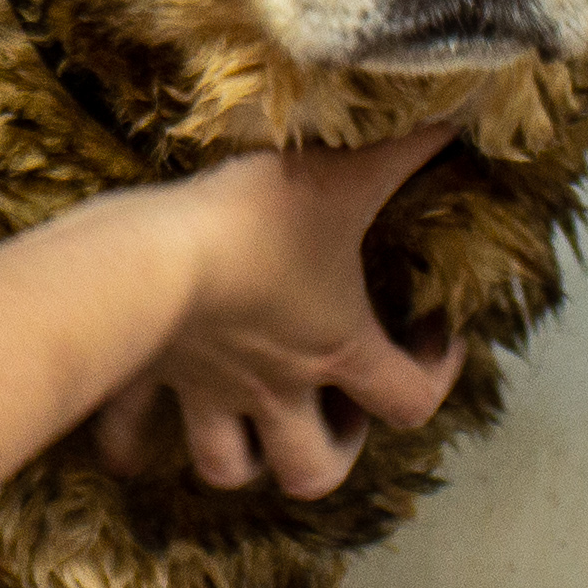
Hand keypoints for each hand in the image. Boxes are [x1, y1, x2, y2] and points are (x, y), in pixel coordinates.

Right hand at [89, 127, 466, 495]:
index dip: (435, 378)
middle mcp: (276, 387)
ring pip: (228, 467)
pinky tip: (140, 431)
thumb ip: (404, 148)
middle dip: (330, 453)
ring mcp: (207, 392)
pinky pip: (130, 434)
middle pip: (314, 471)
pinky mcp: (145, 378)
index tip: (432, 336)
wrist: (150, 256)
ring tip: (252, 423)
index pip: (410, 402)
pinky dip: (134, 442)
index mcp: (335, 349)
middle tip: (334, 407)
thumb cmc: (256, 222)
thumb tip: (457, 115)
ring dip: (244, 457)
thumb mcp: (343, 174)